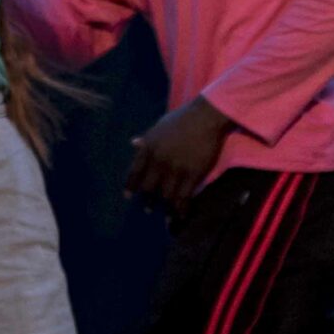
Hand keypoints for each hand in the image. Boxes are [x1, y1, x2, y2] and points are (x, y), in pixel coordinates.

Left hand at [125, 96, 233, 211]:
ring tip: (165, 217)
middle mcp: (158, 161)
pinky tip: (180, 216)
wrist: (205, 116)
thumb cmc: (182, 119)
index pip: (134, 172)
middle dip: (148, 201)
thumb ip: (146, 139)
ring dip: (165, 208)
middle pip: (149, 187)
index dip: (131, 186)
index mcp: (148, 148)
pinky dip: (181, 209)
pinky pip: (184, 196)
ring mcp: (175, 169)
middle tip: (148, 210)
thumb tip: (132, 143)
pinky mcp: (193, 174)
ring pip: (166, 195)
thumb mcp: (159, 126)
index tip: (128, 197)